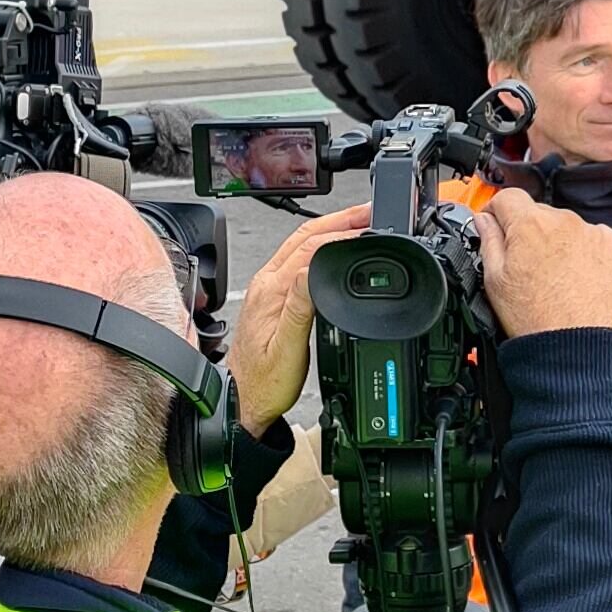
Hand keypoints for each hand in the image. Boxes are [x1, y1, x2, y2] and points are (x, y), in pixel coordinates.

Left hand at [225, 207, 368, 429]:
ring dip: (329, 229)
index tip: (367, 226)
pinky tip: (333, 249)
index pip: (310, 249)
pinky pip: (296, 259)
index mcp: (272, 291)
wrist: (243, 401)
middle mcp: (266, 283)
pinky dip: (319, 246)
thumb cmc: (264, 383)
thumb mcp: (288, 349)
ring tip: (357, 222)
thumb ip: (300, 308)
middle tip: (369, 211)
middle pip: (304, 236)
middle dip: (338, 220)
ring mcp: (267, 288)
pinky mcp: (271, 297)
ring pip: (299, 244)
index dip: (341, 234)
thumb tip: (313, 271)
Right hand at [476, 182, 611, 339]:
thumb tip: (485, 220)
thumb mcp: (494, 279)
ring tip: (552, 276)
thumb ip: (488, 240)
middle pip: (538, 213)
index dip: (497, 211)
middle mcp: (563, 221)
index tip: (497, 225)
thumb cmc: (535, 318)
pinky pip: (593, 238)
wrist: (574, 345)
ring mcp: (591, 233)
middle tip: (525, 264)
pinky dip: (583, 251)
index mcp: (529, 224)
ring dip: (557, 241)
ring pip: (566, 226)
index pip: (508, 197)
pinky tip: (574, 275)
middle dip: (528, 231)